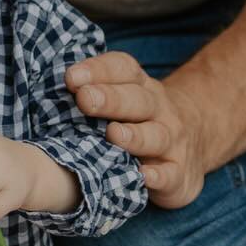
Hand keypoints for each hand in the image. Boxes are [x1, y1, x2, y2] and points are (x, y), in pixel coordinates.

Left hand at [66, 53, 209, 208]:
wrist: (198, 139)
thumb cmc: (139, 118)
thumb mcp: (124, 97)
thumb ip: (92, 91)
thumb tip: (47, 91)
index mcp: (140, 86)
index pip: (122, 69)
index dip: (98, 70)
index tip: (71, 77)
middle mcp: (158, 109)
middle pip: (137, 100)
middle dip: (111, 99)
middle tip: (85, 99)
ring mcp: (171, 141)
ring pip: (155, 136)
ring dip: (133, 136)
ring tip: (113, 135)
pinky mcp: (179, 175)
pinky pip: (170, 175)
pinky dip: (158, 176)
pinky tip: (143, 176)